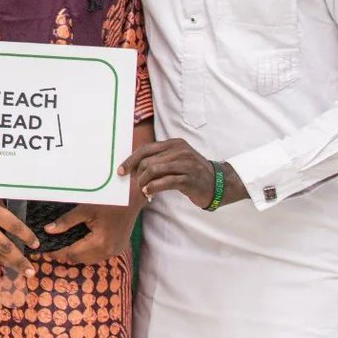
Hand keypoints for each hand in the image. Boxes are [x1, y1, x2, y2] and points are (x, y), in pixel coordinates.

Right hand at [0, 195, 37, 277]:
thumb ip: (0, 209)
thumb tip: (18, 224)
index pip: (12, 225)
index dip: (26, 236)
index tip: (36, 244)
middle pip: (3, 246)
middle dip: (19, 260)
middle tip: (31, 271)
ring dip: (8, 264)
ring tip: (21, 272)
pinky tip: (4, 263)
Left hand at [41, 203, 136, 263]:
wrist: (133, 197)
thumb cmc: (109, 200)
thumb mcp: (85, 209)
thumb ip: (66, 221)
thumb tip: (48, 230)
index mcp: (99, 243)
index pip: (72, 253)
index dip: (58, 253)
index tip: (46, 251)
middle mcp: (108, 251)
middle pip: (80, 260)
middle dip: (66, 255)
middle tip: (52, 249)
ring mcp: (115, 251)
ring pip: (90, 259)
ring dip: (77, 255)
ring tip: (64, 246)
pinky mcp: (118, 247)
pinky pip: (99, 255)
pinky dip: (88, 252)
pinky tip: (80, 243)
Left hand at [118, 139, 243, 208]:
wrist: (216, 183)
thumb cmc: (191, 173)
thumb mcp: (175, 160)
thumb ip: (158, 160)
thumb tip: (132, 167)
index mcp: (174, 144)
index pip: (146, 149)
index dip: (130, 160)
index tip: (121, 171)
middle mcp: (180, 151)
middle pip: (148, 161)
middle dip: (138, 175)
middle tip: (138, 185)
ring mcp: (186, 164)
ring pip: (154, 170)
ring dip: (144, 182)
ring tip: (143, 190)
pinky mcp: (189, 178)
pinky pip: (165, 182)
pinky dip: (153, 187)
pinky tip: (149, 193)